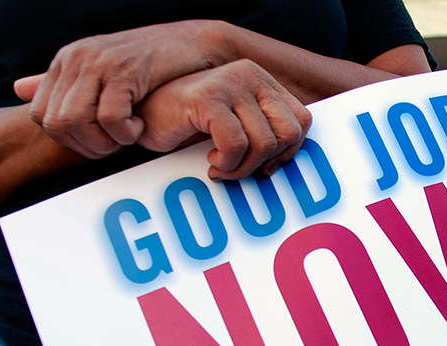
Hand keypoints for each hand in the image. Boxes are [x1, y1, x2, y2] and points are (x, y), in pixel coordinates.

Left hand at [14, 21, 232, 158]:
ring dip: (104, 142)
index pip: (40, 115)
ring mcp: (98, 62)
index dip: (68, 140)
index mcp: (67, 61)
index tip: (98, 141)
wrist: (194, 45)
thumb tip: (18, 89)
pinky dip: (125, 132)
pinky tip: (140, 125)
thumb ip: (63, 84)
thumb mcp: (102, 73)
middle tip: (114, 144)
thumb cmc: (153, 64)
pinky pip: (109, 117)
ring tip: (127, 136)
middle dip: (86, 146)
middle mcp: (76, 59)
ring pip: (76, 121)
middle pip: (55, 122)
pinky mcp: (123, 71)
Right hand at [136, 60, 311, 178]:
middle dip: (266, 162)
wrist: (144, 115)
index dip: (288, 152)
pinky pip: (237, 145)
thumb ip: (263, 132)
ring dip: (243, 168)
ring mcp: (229, 84)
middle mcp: (250, 75)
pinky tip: (211, 161)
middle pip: (288, 133)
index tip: (265, 166)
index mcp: (262, 80)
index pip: (302, 121)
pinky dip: (227, 164)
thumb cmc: (189, 124)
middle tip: (240, 168)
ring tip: (222, 167)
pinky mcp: (208, 98)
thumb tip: (285, 162)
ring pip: (264, 143)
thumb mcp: (236, 125)